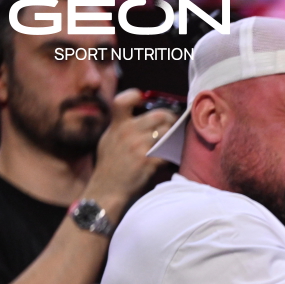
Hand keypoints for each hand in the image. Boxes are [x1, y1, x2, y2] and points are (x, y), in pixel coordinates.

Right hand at [82, 89, 176, 222]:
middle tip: (174, 123)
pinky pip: (169, 151)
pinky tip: (174, 154)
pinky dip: (174, 152)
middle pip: (159, 115)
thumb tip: (140, 117)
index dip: (134, 95)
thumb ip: (122, 126)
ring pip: (168, 132)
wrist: (107, 188)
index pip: (123, 100)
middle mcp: (128, 132)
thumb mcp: (109, 140)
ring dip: (175, 135)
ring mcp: (139, 147)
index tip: (142, 98)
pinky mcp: (149, 161)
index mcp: (117, 125)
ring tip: (176, 138)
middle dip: (170, 118)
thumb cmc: (109, 165)